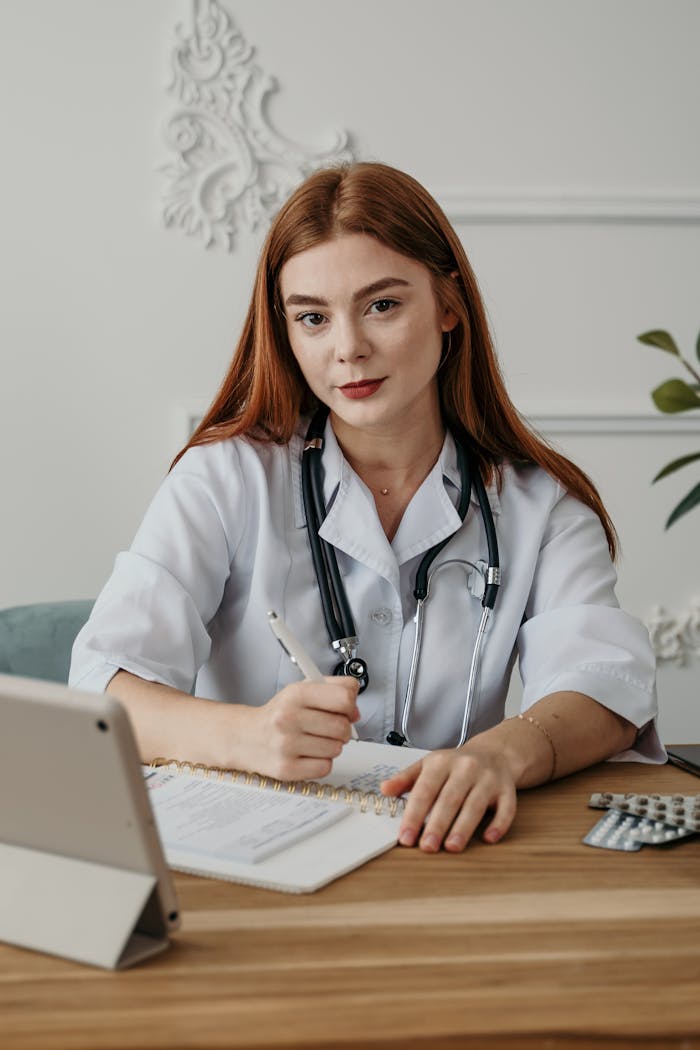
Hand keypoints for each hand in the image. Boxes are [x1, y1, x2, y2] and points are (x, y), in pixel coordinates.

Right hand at [242, 677, 359, 781]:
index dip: (350, 706)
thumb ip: (335, 689)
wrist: (245, 737)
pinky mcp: (286, 769)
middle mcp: (288, 718)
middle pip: (343, 727)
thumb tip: (355, 710)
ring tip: (313, 740)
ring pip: (336, 749)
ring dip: (331, 746)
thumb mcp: (302, 690)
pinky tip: (308, 754)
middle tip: (328, 728)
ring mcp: (286, 745)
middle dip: (342, 729)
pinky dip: (321, 762)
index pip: (343, 698)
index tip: (345, 709)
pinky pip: (325, 767)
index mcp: (295, 694)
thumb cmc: (279, 714)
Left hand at [380, 742, 516, 852]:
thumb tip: (384, 790)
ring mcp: (488, 779)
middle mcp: (466, 768)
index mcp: (442, 762)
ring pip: (475, 805)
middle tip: (427, 847)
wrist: (494, 753)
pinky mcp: (507, 790)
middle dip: (437, 825)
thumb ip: (405, 779)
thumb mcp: (428, 766)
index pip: (425, 790)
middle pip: (449, 799)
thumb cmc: (456, 765)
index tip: (405, 837)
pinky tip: (488, 838)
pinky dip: (499, 824)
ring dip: (463, 827)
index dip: (414, 815)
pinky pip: (506, 809)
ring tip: (451, 847)